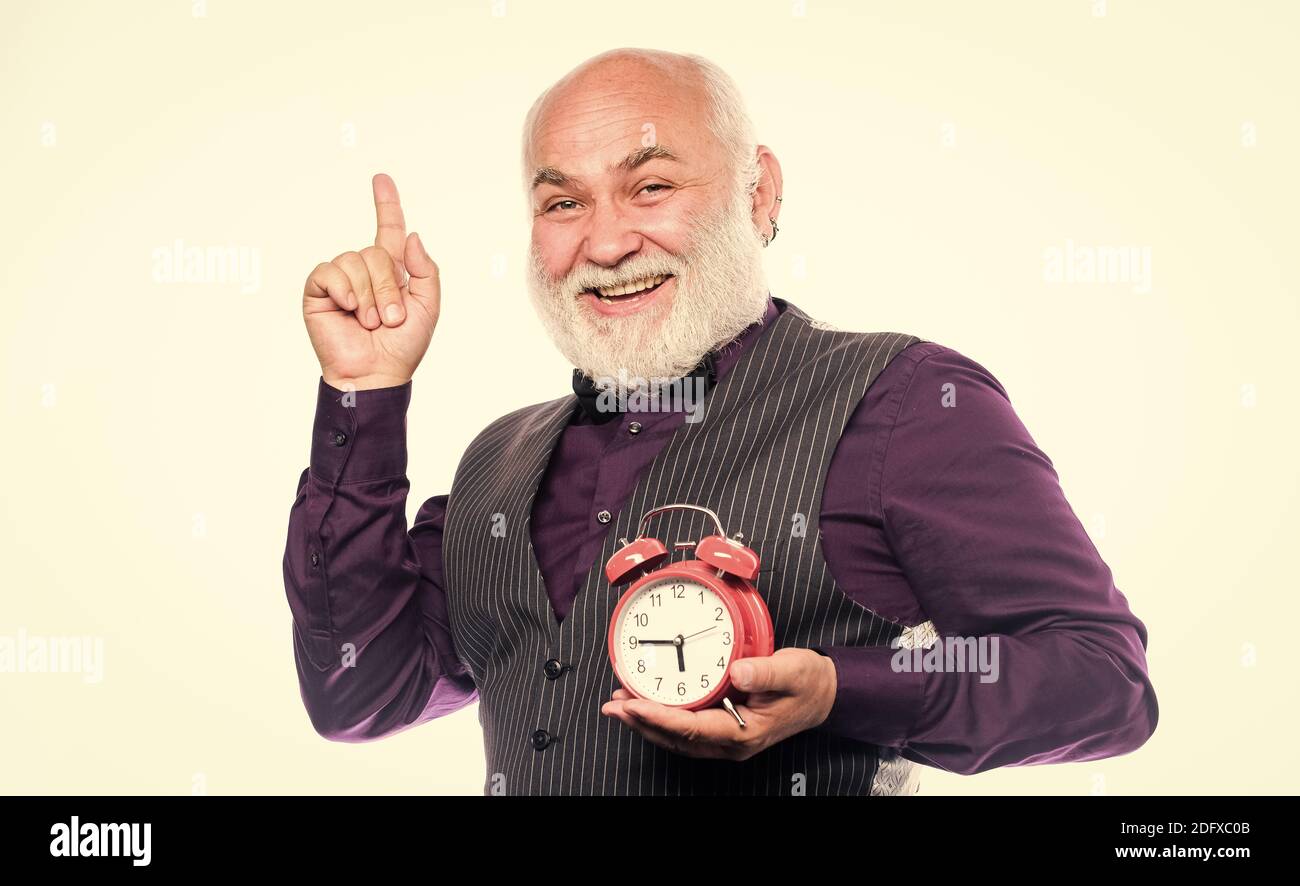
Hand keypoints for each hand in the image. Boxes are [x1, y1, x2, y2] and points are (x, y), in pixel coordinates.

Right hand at [302, 173, 440, 390]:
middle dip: (388, 287)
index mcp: (392, 272)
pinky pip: (330, 272)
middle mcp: (364, 271)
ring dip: (368, 296)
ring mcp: (340, 280)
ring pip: (354, 260)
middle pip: (377, 251)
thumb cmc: (403, 346)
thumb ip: (426, 269)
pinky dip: (344, 290)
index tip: (381, 179)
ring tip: (369, 322)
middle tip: (390, 319)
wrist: (376, 374)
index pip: (389, 230)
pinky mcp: (319, 291)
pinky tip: (348, 310)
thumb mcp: (428, 306)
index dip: (386, 204)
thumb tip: (412, 235)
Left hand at [600, 647, 837, 760]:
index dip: (659, 717)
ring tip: (619, 705)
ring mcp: (726, 738)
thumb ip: (765, 671)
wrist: (824, 693)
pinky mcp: (723, 727)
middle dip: (642, 723)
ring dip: (647, 722)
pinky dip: (662, 718)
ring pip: (677, 736)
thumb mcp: (792, 671)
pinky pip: (685, 728)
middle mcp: (731, 741)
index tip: (633, 704)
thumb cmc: (807, 682)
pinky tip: (647, 706)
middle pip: (677, 738)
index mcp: (745, 731)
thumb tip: (737, 671)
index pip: (692, 728)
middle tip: (613, 706)